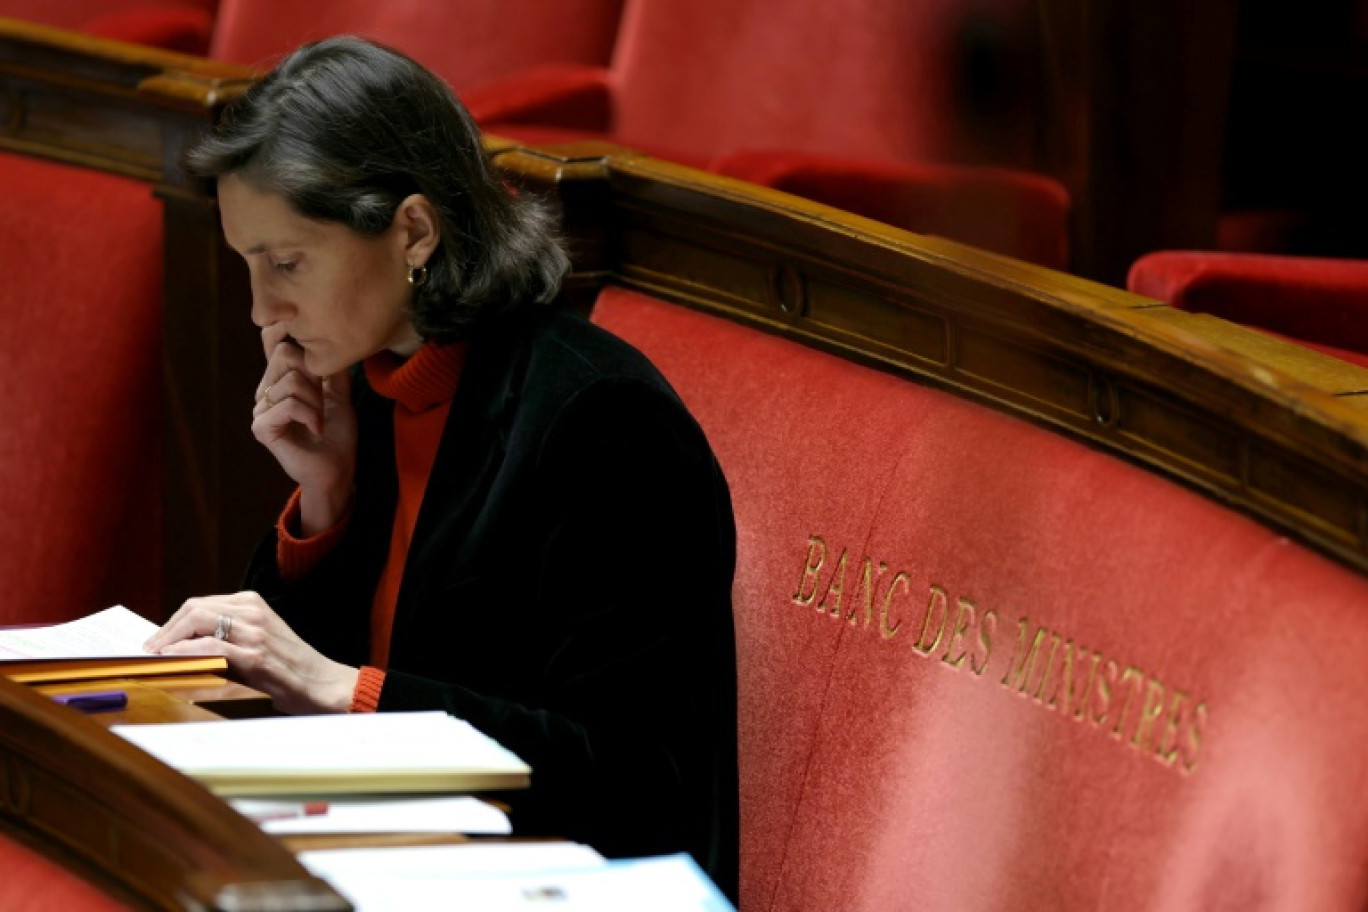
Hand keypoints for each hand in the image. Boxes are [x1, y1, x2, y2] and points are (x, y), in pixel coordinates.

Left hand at [145, 591, 359, 714]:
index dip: (173, 622)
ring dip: (169, 639)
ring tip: (157, 656)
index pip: (200, 604)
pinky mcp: (255, 656)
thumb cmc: (289, 666)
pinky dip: (185, 651)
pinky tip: (173, 659)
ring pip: (198, 621)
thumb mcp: (258, 640)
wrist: (322, 684)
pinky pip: (211, 647)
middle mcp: (253, 611)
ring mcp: (255, 632)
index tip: (158, 640)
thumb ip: (226, 636)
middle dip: (166, 629)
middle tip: (151, 649)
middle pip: (194, 608)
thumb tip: (182, 647)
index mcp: (253, 603)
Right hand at [253, 324, 357, 534]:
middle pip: (284, 354)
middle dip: (315, 375)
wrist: (337, 470)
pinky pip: (288, 404)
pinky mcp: (261, 427)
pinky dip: (310, 415)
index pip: (272, 341)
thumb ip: (332, 366)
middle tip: (323, 400)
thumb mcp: (339, 393)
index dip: (285, 330)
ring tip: (319, 419)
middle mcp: (265, 390)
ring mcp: (260, 409)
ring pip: (291, 380)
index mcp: (280, 379)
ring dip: (316, 401)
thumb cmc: (337, 435)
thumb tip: (335, 335)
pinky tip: (315, 429)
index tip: (306, 335)